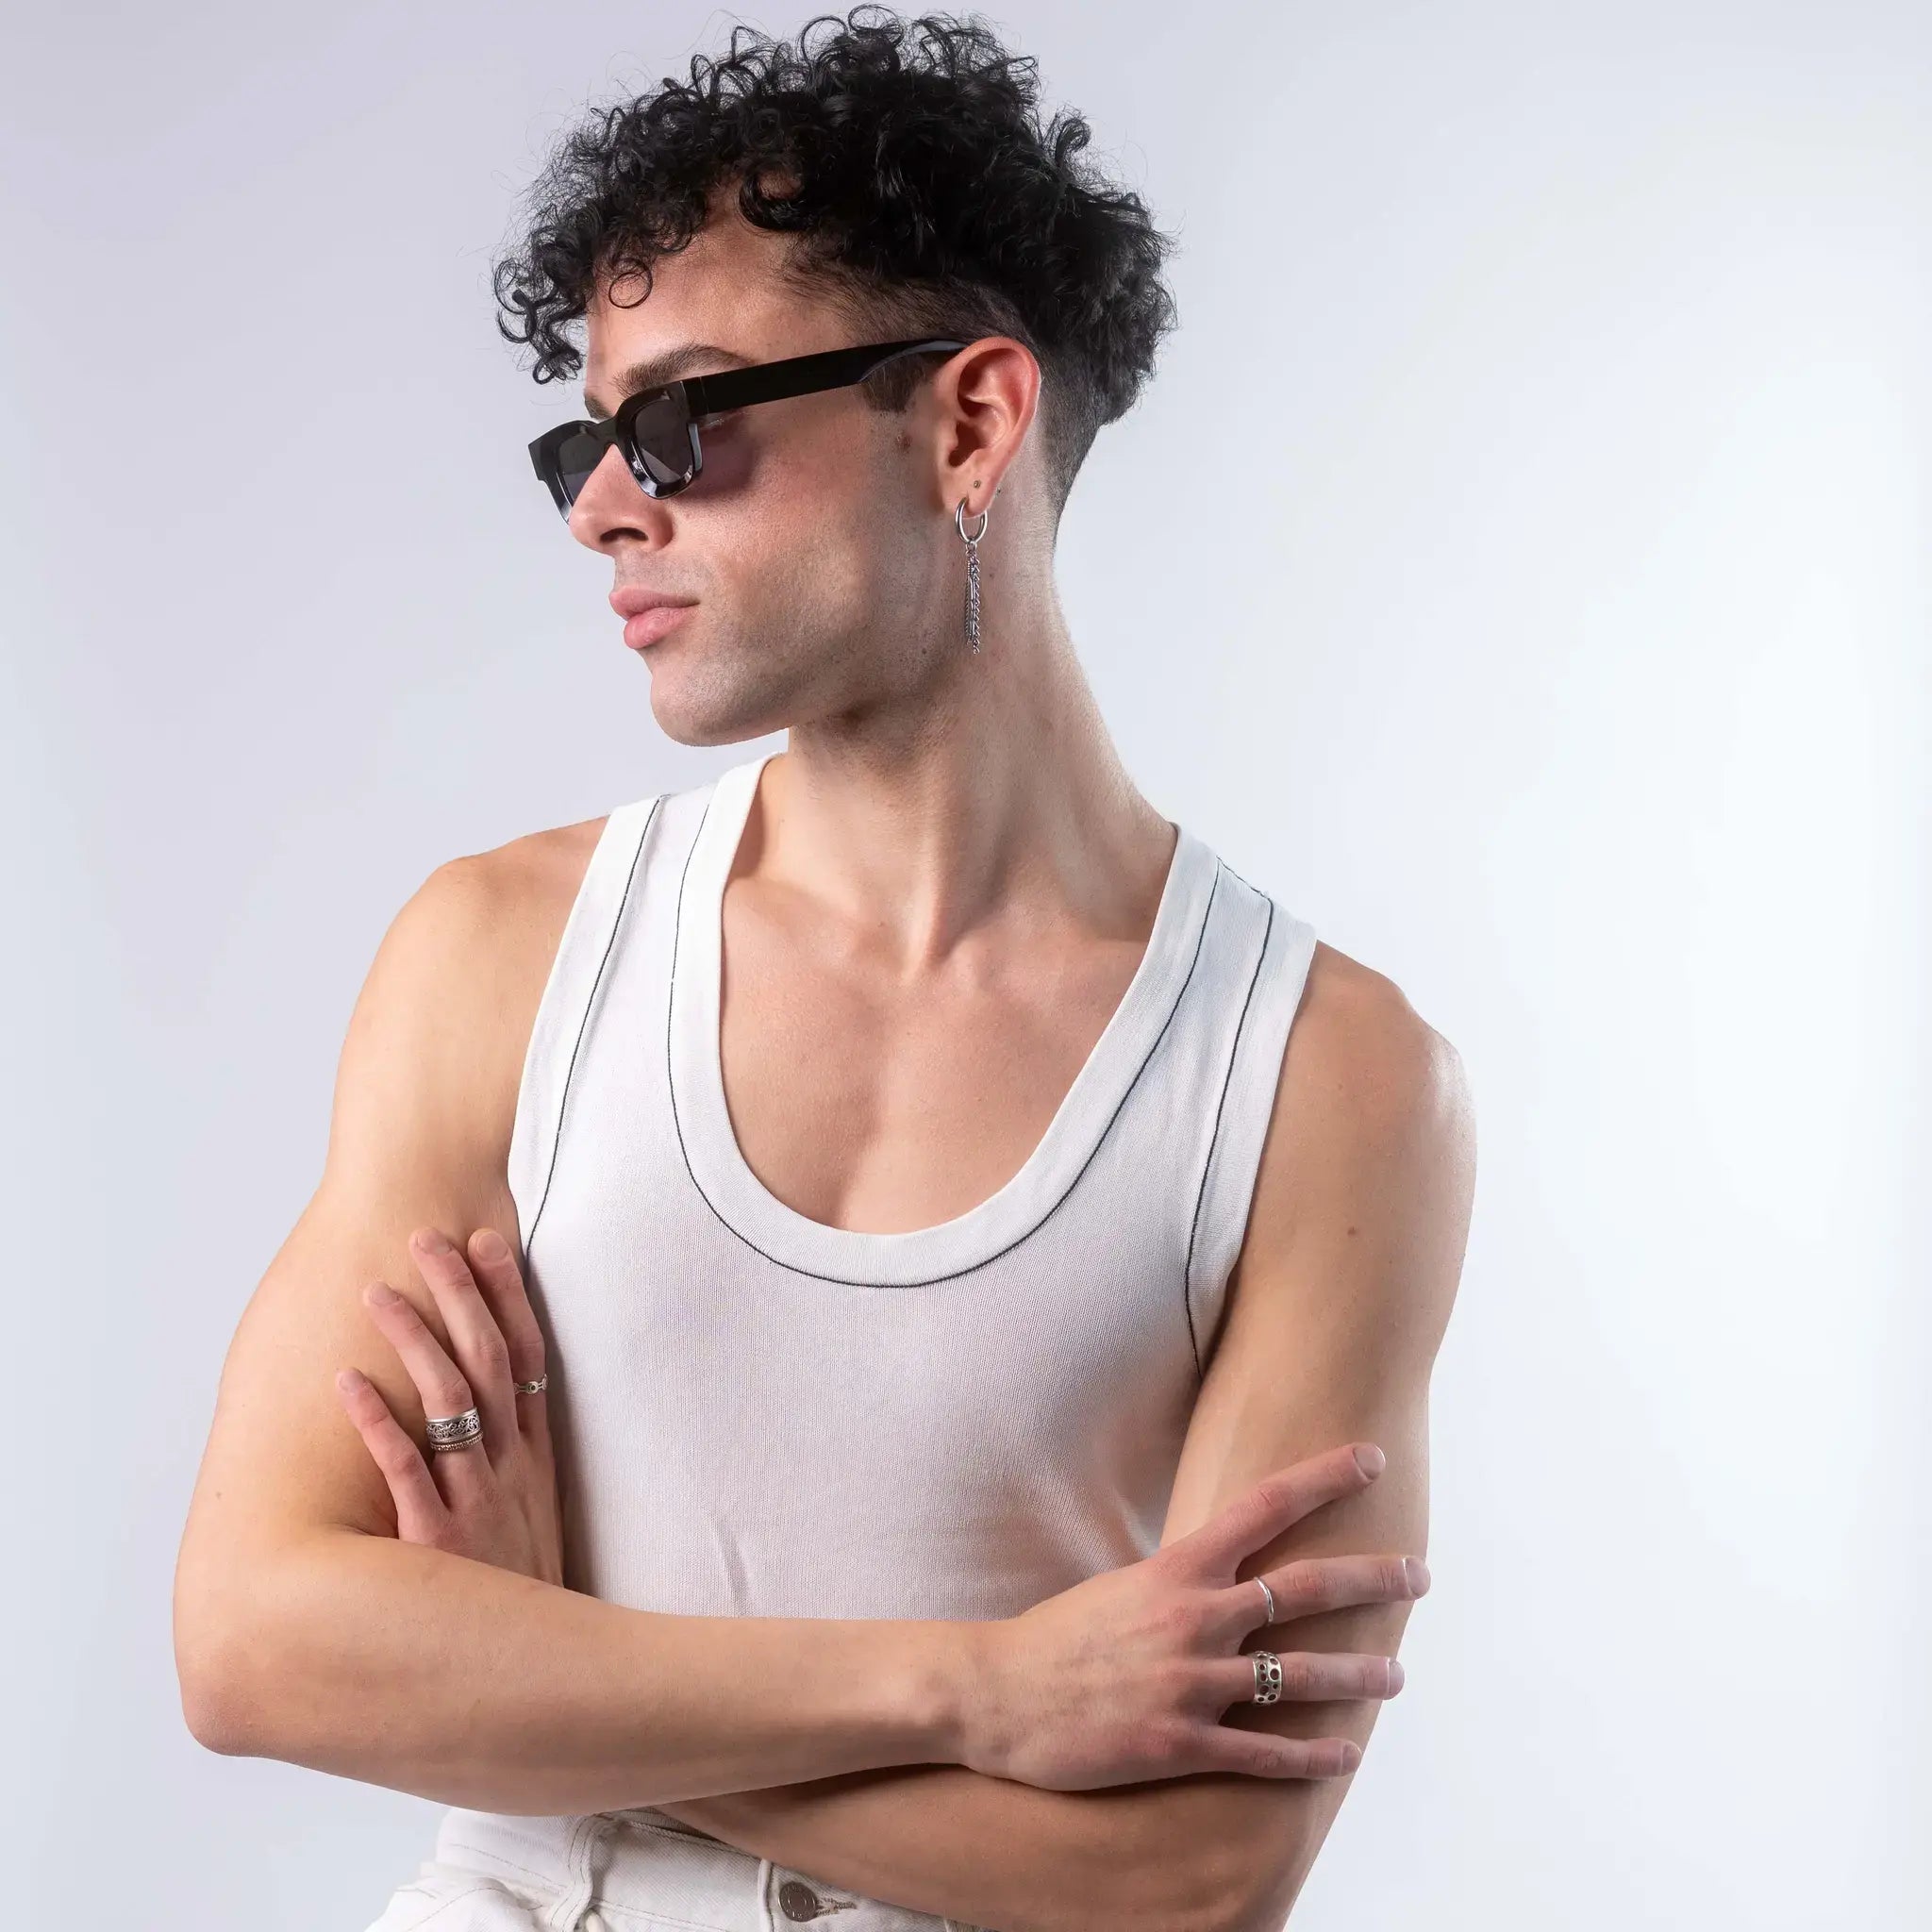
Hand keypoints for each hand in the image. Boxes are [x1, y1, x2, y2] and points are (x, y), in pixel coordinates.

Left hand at [333, 1224, 563, 1586]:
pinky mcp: (440, 1543)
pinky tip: (347, 1385)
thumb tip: (493, 1413)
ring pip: (451, 1403)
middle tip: (427, 1238)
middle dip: (460, 1295)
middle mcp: (511, 1469)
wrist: (541, 1685)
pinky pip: (408, 1471)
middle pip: (491, 1361)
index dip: (508, 1295)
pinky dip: (378, 1424)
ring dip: (414, 1341)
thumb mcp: (536, 1525)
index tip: (488, 1241)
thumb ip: (515, 1470)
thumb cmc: (522, 1599)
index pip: (530, 1356)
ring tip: (376, 1294)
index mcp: (535, 1459)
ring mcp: (479, 1503)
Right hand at [962, 1442, 1424, 1789]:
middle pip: (1305, 1588)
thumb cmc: (1057, 1639)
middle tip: (1420, 1574)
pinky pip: (1264, 1753)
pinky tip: (1344, 1754)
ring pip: (1299, 1676)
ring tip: (1397, 1674)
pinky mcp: (1179, 1744)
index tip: (1370, 1458)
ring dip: (1358, 1675)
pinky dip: (1311, 1755)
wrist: (994, 1696)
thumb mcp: (1122, 1588)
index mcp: (1177, 1570)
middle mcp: (1193, 1618)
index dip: (1323, 1479)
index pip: (1263, 1508)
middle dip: (1371, 1578)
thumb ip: (1179, 1580)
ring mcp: (1190, 1683)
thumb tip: (1224, 1571)